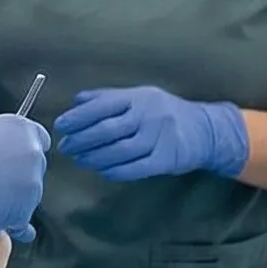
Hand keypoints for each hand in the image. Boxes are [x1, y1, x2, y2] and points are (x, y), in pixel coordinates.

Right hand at [0, 115, 47, 242]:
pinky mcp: (22, 212)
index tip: (12, 159)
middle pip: (35, 169)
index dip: (22, 151)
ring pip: (29, 196)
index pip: (39, 140)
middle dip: (19, 175)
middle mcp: (32, 154)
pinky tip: (3, 224)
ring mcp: (31, 184)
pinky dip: (14, 225)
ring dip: (13, 199)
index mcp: (22, 128)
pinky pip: (24, 223)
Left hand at [53, 86, 250, 181]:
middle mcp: (148, 115)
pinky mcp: (165, 160)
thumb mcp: (139, 96)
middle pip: (107, 130)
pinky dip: (113, 171)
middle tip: (66, 147)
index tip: (61, 126)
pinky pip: (134, 169)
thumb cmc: (164, 111)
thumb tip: (76, 101)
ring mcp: (158, 138)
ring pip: (118, 152)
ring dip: (93, 158)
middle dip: (81, 140)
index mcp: (138, 97)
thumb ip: (107, 98)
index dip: (78, 117)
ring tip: (79, 159)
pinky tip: (101, 170)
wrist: (205, 130)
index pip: (102, 106)